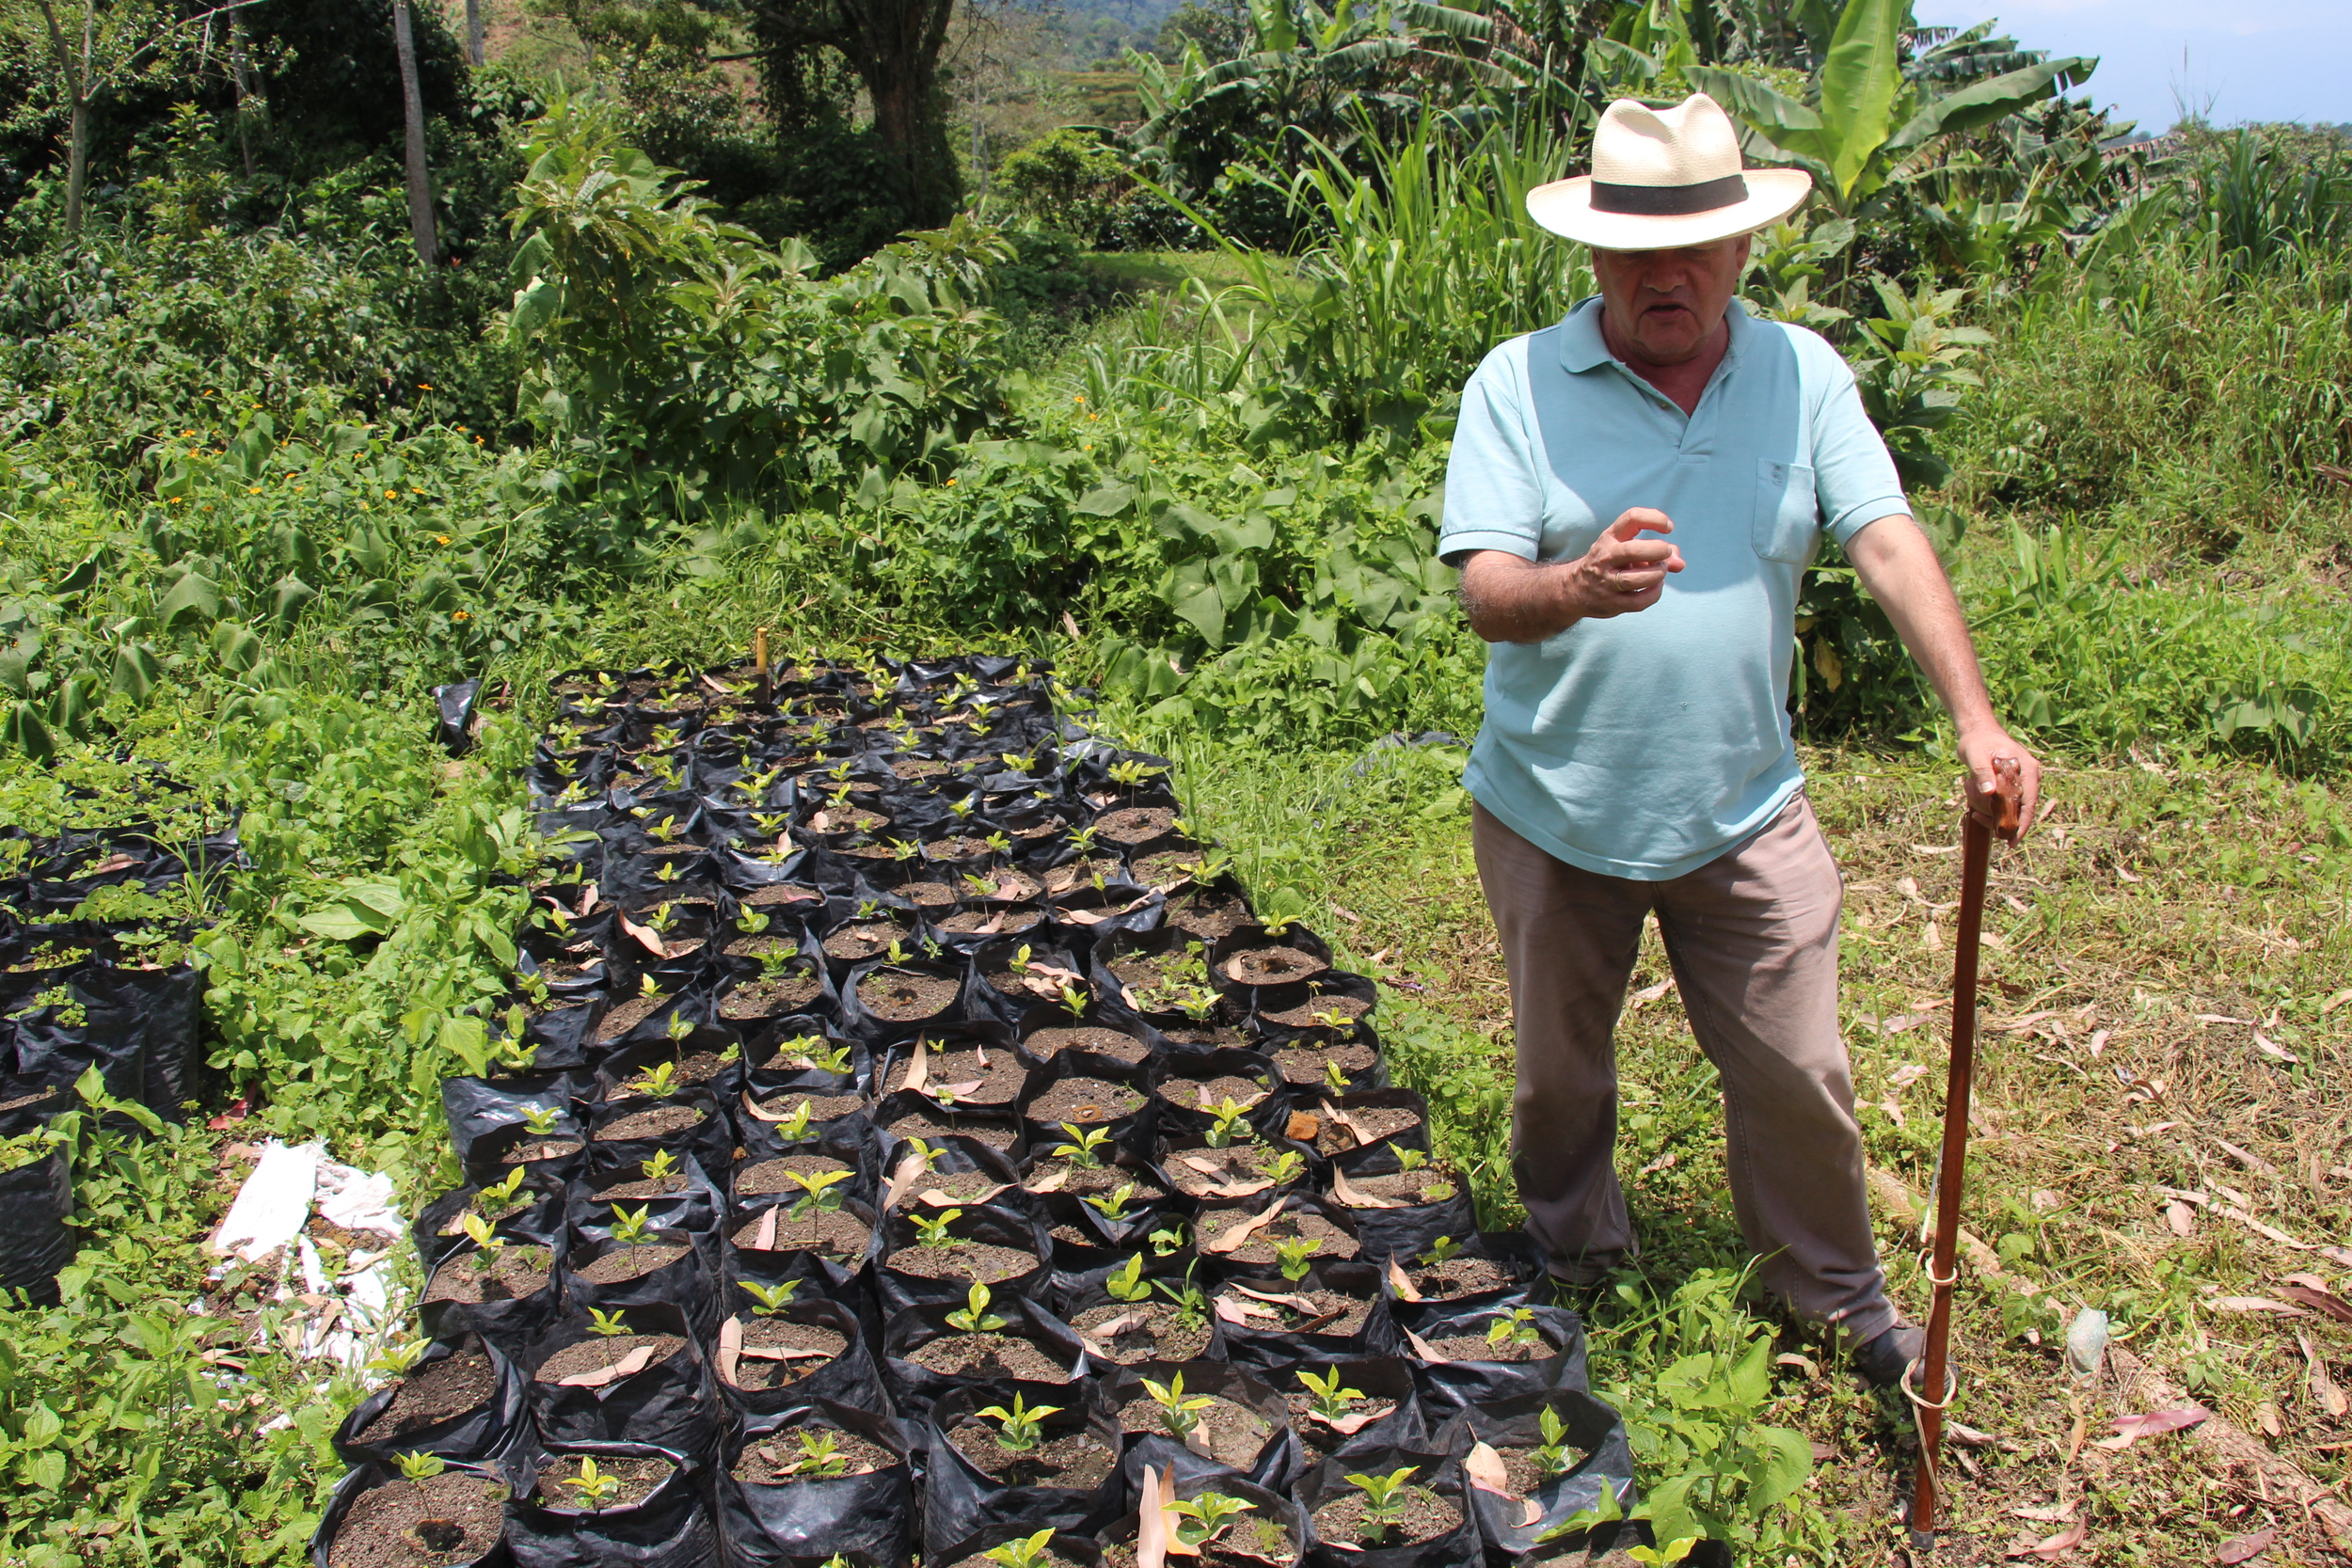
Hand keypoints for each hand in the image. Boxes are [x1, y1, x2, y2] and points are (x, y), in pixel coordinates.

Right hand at [1561, 509, 1684, 618]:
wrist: (1575, 589)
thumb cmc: (1611, 564)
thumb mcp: (1627, 549)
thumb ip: (1658, 552)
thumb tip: (1680, 563)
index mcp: (1610, 537)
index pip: (1632, 518)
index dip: (1656, 519)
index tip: (1669, 528)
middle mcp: (1605, 557)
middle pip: (1633, 550)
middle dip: (1658, 551)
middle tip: (1666, 552)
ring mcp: (1606, 582)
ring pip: (1636, 578)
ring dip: (1657, 574)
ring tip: (1660, 571)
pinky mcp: (1611, 603)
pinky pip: (1639, 600)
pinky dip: (1654, 593)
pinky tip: (1655, 587)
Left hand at [1957, 722, 2040, 844]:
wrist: (1977, 732)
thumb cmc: (1977, 741)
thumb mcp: (1975, 754)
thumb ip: (1982, 771)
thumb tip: (1990, 792)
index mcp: (2028, 770)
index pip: (2029, 804)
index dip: (2022, 826)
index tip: (2011, 842)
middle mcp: (2030, 777)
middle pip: (2022, 810)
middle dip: (2002, 821)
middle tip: (1979, 819)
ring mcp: (2022, 782)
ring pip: (2012, 808)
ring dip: (1994, 814)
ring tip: (1974, 809)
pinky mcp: (2013, 785)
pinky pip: (2005, 804)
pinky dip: (1992, 808)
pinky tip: (1976, 805)